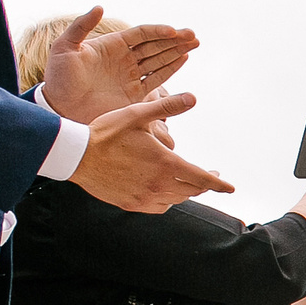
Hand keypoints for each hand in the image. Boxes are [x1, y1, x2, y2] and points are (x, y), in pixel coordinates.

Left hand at [40, 7, 198, 120]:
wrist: (60, 107)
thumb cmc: (58, 76)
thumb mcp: (64, 47)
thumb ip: (81, 26)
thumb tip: (99, 7)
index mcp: (111, 45)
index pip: (140, 34)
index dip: (157, 31)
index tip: (173, 31)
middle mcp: (124, 59)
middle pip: (155, 45)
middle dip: (175, 40)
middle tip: (193, 35)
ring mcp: (130, 76)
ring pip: (159, 60)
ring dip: (177, 52)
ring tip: (195, 44)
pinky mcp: (134, 95)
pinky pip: (156, 79)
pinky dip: (170, 70)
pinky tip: (183, 59)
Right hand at [70, 91, 234, 212]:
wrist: (75, 155)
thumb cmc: (106, 132)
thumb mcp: (137, 114)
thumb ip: (167, 107)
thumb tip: (193, 97)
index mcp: (166, 163)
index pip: (203, 179)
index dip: (219, 184)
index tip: (230, 187)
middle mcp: (159, 184)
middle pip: (192, 190)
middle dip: (205, 184)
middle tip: (210, 177)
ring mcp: (145, 197)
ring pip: (176, 199)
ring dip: (186, 191)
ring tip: (188, 181)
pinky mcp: (132, 204)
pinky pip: (159, 207)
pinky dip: (167, 200)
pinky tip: (166, 192)